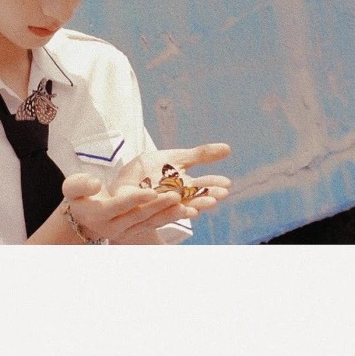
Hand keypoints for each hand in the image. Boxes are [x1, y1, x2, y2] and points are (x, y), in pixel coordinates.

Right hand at [61, 172, 186, 243]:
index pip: (120, 205)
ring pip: (150, 222)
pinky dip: (170, 217)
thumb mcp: (72, 188)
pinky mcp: (136, 231)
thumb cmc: (78, 197)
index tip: (150, 191)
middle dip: (158, 205)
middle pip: (139, 215)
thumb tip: (96, 184)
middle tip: (175, 195)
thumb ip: (81, 185)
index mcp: (100, 214)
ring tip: (186, 205)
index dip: (135, 198)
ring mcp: (127, 231)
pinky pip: (156, 224)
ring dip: (169, 214)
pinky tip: (187, 210)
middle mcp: (114, 227)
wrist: (83, 217)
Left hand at [115, 142, 231, 214]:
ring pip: (173, 207)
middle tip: (219, 196)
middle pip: (191, 200)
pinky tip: (171, 203)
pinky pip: (149, 205)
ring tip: (198, 207)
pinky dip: (159, 204)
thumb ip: (200, 155)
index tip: (226, 184)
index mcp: (184, 187)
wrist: (126, 182)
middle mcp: (174, 197)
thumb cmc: (152, 170)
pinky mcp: (138, 203)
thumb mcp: (176, 158)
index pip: (201, 187)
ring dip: (186, 207)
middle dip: (204, 199)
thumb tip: (228, 148)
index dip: (213, 186)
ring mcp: (157, 203)